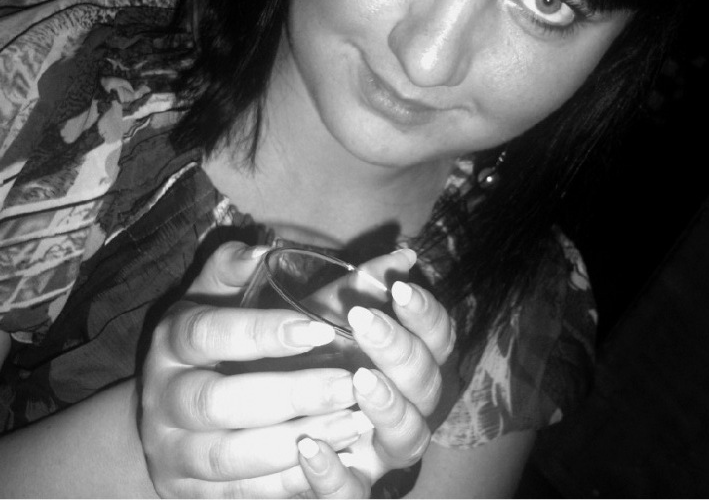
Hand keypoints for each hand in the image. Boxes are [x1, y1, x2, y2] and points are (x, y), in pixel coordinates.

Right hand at [139, 241, 377, 497]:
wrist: (158, 416)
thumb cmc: (205, 339)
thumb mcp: (209, 295)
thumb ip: (234, 268)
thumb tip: (265, 249)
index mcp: (172, 339)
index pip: (209, 333)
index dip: (262, 332)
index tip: (320, 327)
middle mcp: (164, 397)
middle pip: (217, 402)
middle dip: (289, 395)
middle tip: (351, 384)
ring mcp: (171, 451)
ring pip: (229, 458)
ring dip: (295, 444)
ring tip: (355, 425)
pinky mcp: (187, 493)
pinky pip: (239, 495)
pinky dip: (288, 485)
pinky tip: (336, 462)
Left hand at [299, 252, 455, 494]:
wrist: (250, 406)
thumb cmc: (297, 346)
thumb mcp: (323, 308)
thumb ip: (362, 282)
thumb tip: (405, 252)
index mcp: (406, 360)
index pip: (438, 337)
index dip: (427, 313)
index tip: (400, 289)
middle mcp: (406, 405)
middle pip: (428, 382)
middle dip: (401, 349)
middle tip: (363, 320)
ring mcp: (379, 449)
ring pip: (410, 437)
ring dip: (388, 406)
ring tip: (358, 378)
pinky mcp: (347, 485)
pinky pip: (352, 495)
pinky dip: (335, 476)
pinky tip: (308, 446)